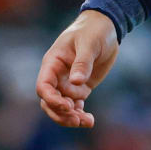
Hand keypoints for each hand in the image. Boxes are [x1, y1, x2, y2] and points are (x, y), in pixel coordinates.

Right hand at [35, 10, 118, 127]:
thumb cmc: (93, 31)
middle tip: (76, 119)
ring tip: (87, 122)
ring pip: (62, 107)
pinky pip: (76, 106)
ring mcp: (68, 83)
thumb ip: (82, 62)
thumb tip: (76, 82)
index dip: (51, 99)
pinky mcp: (81, 88)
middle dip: (60, 113)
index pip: (43, 86)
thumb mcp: (89, 43)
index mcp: (53, 63)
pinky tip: (90, 120)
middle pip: (49, 102)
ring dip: (71, 118)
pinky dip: (80, 115)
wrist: (106, 27)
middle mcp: (57, 76)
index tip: (67, 106)